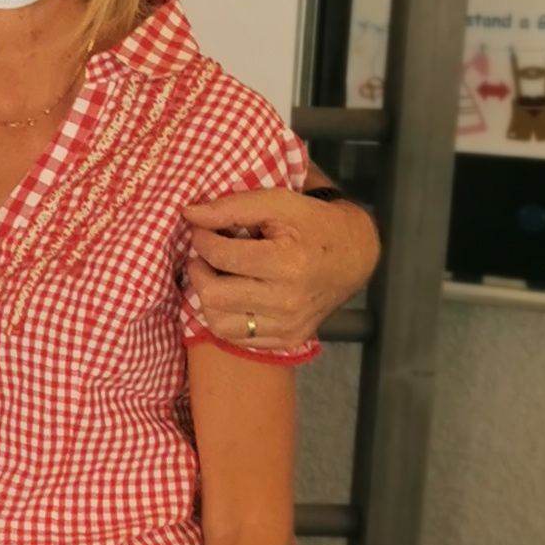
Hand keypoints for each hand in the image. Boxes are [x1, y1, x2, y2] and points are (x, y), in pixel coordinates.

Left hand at [183, 184, 377, 349]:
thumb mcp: (279, 202)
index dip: (202, 238)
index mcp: (287, 264)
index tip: (202, 229)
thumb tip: (190, 213)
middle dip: (200, 270)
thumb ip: (233, 206)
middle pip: (213, 295)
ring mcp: (288, 327)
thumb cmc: (315, 225)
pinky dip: (226, 316)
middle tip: (205, 255)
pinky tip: (234, 295)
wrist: (355, 257)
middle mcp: (287, 302)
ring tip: (217, 276)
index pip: (220, 256)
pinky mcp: (288, 341)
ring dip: (208, 297)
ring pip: (218, 323)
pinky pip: (236, 338)